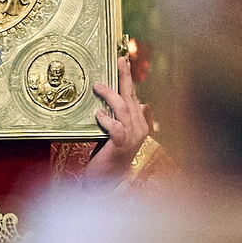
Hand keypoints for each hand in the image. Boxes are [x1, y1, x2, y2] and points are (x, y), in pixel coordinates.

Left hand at [84, 61, 151, 178]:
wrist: (107, 182)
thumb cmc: (111, 156)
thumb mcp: (120, 134)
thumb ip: (126, 119)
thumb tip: (143, 103)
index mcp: (139, 123)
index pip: (133, 96)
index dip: (128, 78)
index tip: (122, 60)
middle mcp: (139, 128)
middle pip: (131, 97)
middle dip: (125, 77)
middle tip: (119, 60)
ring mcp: (132, 137)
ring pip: (123, 108)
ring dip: (110, 95)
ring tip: (98, 87)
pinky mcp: (121, 146)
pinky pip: (116, 127)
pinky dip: (107, 119)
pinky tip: (98, 115)